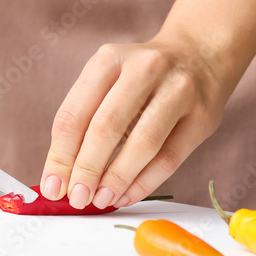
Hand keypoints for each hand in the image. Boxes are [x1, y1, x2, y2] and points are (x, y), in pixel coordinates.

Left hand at [40, 34, 233, 209]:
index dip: (60, 156)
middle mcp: (145, 68)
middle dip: (86, 170)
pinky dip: (144, 183)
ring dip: (116, 179)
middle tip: (76, 198)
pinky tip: (126, 195)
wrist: (200, 54)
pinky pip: (170, 158)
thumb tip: (59, 178)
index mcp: (109, 59)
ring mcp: (178, 90)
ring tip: (101, 200)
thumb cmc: (141, 77)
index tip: (52, 186)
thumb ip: (83, 123)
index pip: (74, 114)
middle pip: (106, 127)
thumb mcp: (107, 81)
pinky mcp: (202, 116)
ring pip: (142, 144)